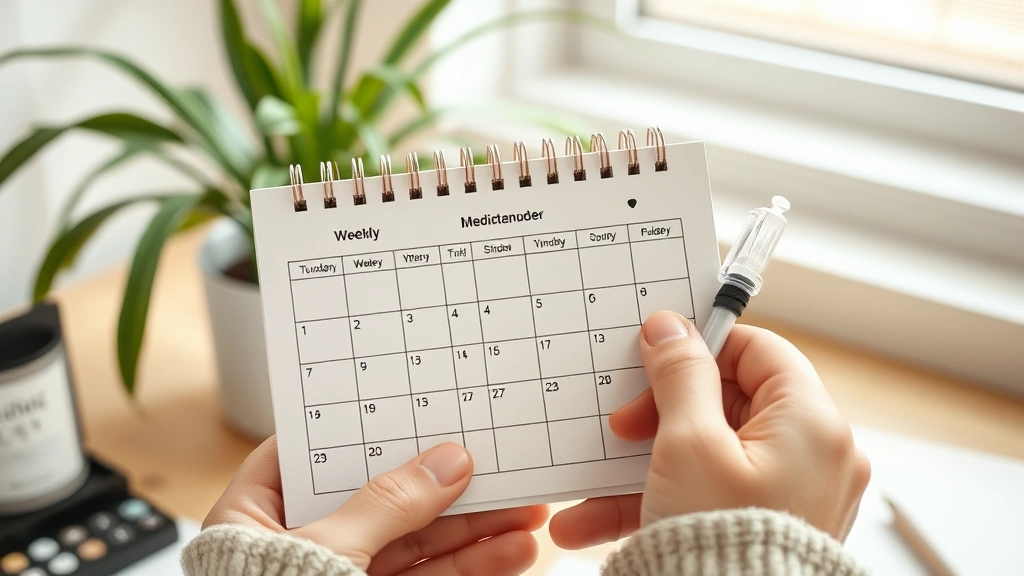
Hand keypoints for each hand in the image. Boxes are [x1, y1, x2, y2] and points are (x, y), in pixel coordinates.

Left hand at [205, 437, 546, 574]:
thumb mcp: (325, 553)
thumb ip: (386, 505)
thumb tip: (445, 462)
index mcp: (254, 517)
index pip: (308, 454)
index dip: (361, 429)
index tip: (415, 408)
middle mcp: (298, 546)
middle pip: (380, 498)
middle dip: (446, 486)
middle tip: (498, 464)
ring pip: (414, 544)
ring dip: (473, 530)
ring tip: (526, 513)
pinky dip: (469, 567)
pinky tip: (509, 553)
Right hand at [549, 312, 869, 547]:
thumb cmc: (720, 540)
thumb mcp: (688, 443)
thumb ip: (680, 375)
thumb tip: (671, 328)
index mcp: (812, 423)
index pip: (760, 350)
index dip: (703, 347)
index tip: (656, 357)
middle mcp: (815, 455)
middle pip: (730, 402)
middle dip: (662, 414)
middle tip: (622, 427)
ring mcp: (793, 494)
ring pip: (710, 455)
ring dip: (647, 465)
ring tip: (592, 485)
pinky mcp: (769, 525)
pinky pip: (711, 494)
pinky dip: (663, 500)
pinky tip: (597, 519)